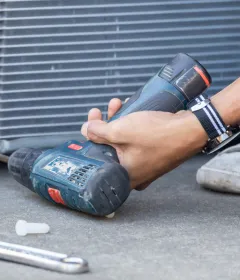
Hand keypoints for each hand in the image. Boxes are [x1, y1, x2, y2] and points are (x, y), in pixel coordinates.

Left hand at [80, 99, 207, 189]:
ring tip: (116, 104)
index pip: (97, 158)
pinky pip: (135, 139)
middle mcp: (134, 173)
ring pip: (122, 141)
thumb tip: (86, 129)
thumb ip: (99, 132)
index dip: (91, 138)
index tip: (90, 123)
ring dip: (116, 121)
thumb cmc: (158, 135)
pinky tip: (128, 108)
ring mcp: (145, 164)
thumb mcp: (120, 131)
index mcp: (124, 176)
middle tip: (99, 112)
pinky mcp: (154, 153)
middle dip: (103, 125)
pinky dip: (130, 125)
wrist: (193, 129)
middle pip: (109, 148)